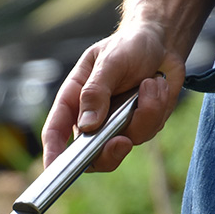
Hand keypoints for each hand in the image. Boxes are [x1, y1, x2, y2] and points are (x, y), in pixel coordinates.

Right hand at [41, 22, 185, 170]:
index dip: (52, 154)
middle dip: (108, 153)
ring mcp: (117, 125)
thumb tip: (87, 125)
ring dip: (144, 114)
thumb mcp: (109, 61)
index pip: (56, 131)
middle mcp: (92, 118)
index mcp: (74, 100)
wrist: (161, 43)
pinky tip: (157, 85)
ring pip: (126, 142)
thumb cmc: (127, 46)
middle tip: (121, 141)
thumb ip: (96, 91)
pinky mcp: (141, 125)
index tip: (54, 170)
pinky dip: (157, 108)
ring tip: (150, 83)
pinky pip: (149, 131)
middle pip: (91, 155)